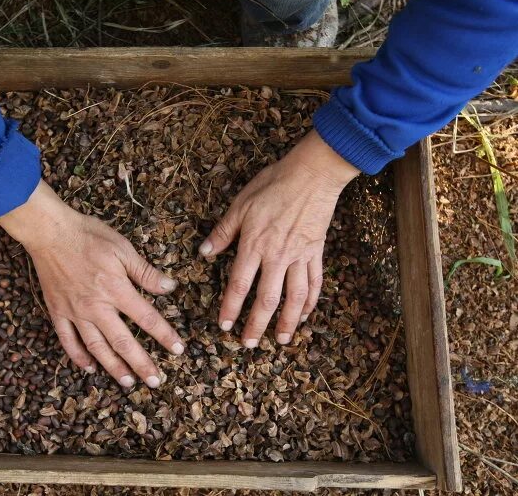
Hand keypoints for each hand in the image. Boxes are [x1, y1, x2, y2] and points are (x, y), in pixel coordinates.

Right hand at [0, 181, 183, 387]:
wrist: (50, 232)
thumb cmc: (88, 236)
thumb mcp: (123, 248)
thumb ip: (145, 272)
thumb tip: (169, 287)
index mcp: (116, 289)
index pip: (146, 318)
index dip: (164, 335)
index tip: (177, 350)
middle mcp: (96, 307)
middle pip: (123, 342)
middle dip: (141, 363)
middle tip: (155, 381)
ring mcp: (75, 312)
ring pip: (97, 347)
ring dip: (114, 367)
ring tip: (128, 382)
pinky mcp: (57, 311)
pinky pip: (68, 340)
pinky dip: (78, 356)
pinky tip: (89, 368)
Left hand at [199, 131, 359, 346]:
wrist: (312, 174)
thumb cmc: (273, 185)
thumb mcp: (240, 205)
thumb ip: (223, 232)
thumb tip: (203, 253)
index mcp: (255, 245)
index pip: (239, 285)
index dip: (231, 308)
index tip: (225, 326)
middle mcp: (278, 256)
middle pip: (267, 299)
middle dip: (257, 325)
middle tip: (249, 344)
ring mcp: (300, 256)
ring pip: (294, 298)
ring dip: (287, 321)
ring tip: (280, 340)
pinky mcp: (316, 252)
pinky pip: (314, 283)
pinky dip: (310, 302)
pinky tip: (304, 315)